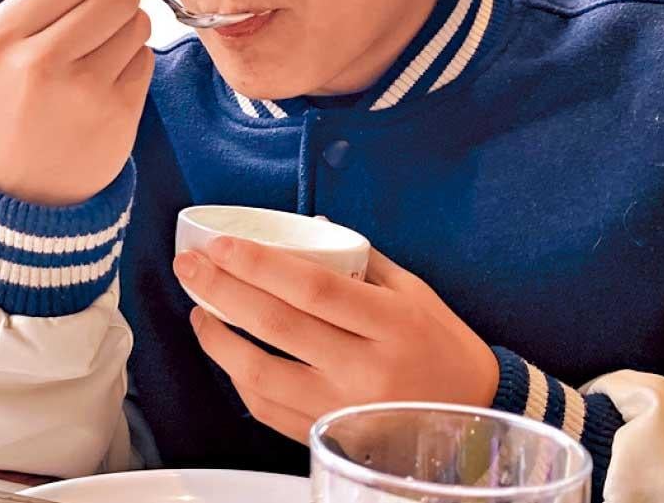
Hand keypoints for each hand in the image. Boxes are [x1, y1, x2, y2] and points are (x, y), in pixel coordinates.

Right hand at [0, 0, 153, 205]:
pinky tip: (107, 80)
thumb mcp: (9, 42)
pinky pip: (146, 58)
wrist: (19, 186)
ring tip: (101, 48)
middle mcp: (39, 60)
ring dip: (128, 27)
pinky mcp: (117, 114)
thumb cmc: (13, 99)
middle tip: (103, 11)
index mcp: (3, 33)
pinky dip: (133, 61)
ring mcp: (82, 90)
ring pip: (138, 22)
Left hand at [173, 237, 498, 442]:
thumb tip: (308, 225)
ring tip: (198, 309)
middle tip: (189, 266)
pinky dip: (239, 378)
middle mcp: (365, 369)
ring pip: (261, 374)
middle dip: (221, 290)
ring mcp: (344, 410)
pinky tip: (227, 352)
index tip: (221, 246)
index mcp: (390, 323)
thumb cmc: (441, 346)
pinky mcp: (328, 437)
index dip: (258, 264)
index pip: (311, 288)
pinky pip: (268, 409)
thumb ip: (360, 260)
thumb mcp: (413, 293)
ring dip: (218, 338)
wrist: (474, 418)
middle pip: (276, 325)